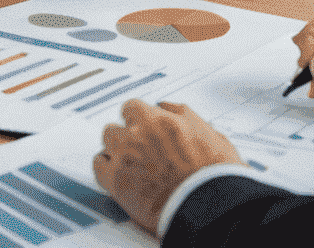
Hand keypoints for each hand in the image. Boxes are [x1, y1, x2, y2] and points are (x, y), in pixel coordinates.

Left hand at [94, 99, 241, 234]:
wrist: (211, 208)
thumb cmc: (214, 173)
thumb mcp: (207, 132)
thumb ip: (181, 114)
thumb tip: (165, 106)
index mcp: (156, 119)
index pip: (131, 108)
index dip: (138, 120)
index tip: (144, 130)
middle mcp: (136, 134)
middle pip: (116, 127)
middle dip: (126, 138)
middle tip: (140, 153)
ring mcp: (124, 158)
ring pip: (107, 144)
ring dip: (116, 152)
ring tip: (131, 166)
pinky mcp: (117, 183)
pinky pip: (99, 167)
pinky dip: (106, 170)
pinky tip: (118, 176)